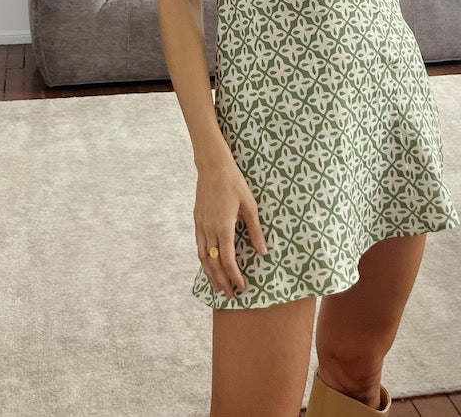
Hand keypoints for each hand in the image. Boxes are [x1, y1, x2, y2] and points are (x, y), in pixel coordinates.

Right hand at [194, 153, 267, 298]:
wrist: (212, 166)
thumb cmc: (234, 183)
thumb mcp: (249, 205)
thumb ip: (255, 230)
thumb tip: (263, 251)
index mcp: (223, 227)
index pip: (228, 261)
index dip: (235, 276)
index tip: (242, 287)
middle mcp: (209, 230)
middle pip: (213, 264)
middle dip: (221, 281)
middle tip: (230, 295)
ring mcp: (200, 226)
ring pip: (203, 258)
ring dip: (210, 275)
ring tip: (218, 287)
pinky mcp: (197, 220)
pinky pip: (199, 247)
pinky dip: (204, 260)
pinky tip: (209, 265)